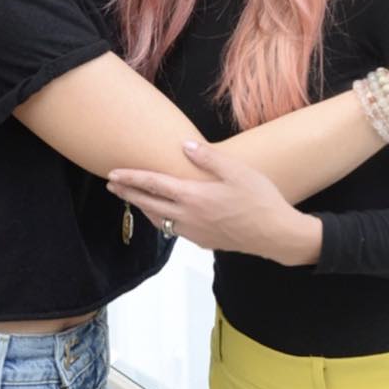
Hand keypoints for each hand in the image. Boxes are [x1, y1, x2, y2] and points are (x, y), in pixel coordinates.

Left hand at [106, 142, 321, 266]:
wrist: (276, 235)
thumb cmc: (260, 200)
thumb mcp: (236, 171)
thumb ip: (208, 158)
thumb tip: (184, 146)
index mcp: (193, 197)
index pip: (153, 185)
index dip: (131, 179)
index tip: (112, 174)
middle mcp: (188, 217)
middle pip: (149, 204)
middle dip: (128, 194)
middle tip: (112, 186)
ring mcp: (195, 233)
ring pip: (160, 220)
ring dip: (144, 208)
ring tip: (135, 199)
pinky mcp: (204, 242)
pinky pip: (175, 230)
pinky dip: (163, 220)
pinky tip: (167, 215)